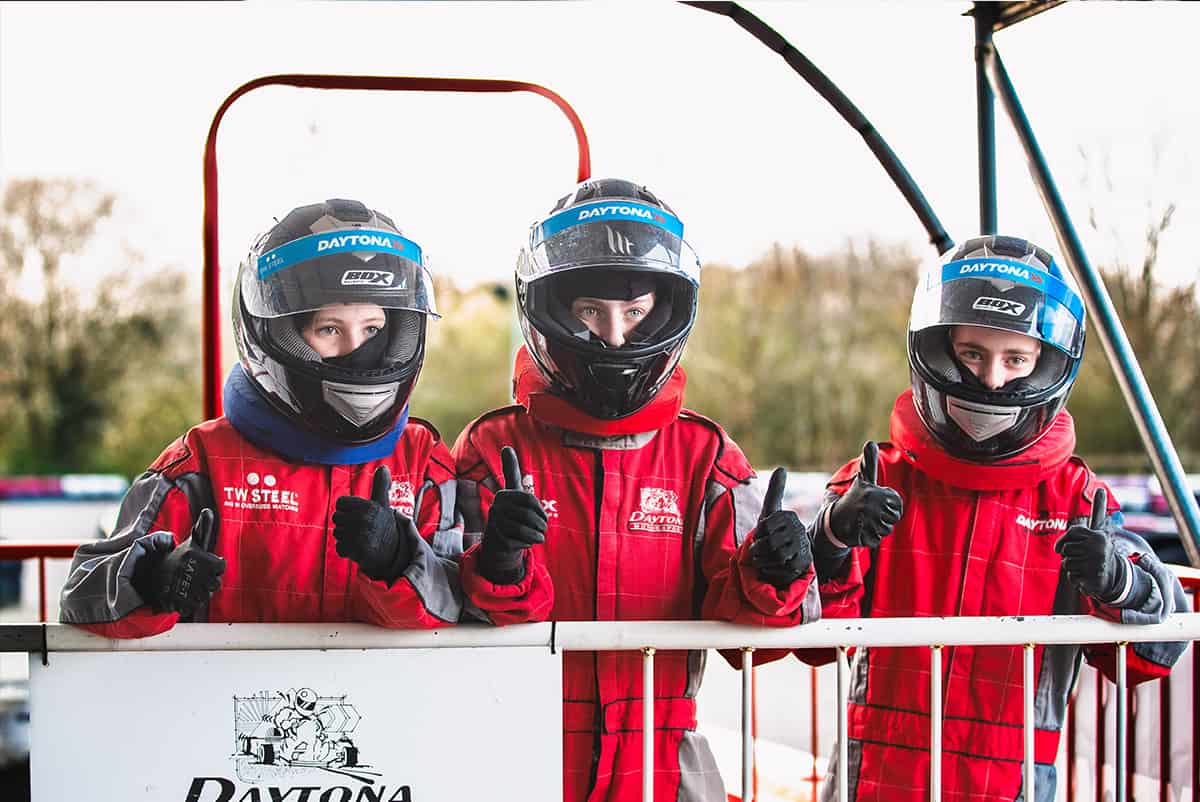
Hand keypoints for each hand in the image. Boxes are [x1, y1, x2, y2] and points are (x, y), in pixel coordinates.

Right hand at [137, 509, 224, 615]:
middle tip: (199, 578)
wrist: (154, 574)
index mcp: (195, 555)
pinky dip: (190, 605)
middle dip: (210, 582)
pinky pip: (192, 608)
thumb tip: (208, 511)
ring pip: (206, 598)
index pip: (221, 566)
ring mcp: (180, 587)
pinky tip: (184, 596)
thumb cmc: (180, 558)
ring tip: (191, 586)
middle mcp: (188, 570)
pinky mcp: (174, 603)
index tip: (207, 566)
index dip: (217, 567)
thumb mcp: (192, 543)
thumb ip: (203, 528)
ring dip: (201, 594)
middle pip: (216, 584)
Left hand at [333, 465, 413, 582]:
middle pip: (337, 518)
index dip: (347, 509)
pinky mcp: (354, 550)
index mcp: (368, 506)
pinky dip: (346, 550)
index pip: (340, 503)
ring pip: (337, 533)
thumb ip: (380, 485)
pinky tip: (359, 549)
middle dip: (346, 524)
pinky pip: (339, 547)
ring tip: (361, 539)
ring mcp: (358, 535)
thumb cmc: (383, 525)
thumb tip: (383, 467)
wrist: (393, 552)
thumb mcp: (383, 504)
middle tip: (361, 528)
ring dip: (346, 537)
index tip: (359, 514)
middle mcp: (363, 519)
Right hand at [478, 446, 546, 583]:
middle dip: (541, 524)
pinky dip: (529, 543)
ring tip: (538, 536)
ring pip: (526, 530)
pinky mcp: (498, 540)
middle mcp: (497, 508)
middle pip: (529, 516)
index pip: (530, 500)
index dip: (541, 511)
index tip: (543, 518)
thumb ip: (510, 470)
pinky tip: (526, 542)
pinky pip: (522, 542)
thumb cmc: (511, 513)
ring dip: (537, 535)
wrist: (498, 541)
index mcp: (504, 495)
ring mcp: (496, 525)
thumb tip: (506, 447)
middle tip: (542, 529)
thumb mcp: (512, 491)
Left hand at [748, 467, 811, 588]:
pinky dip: (771, 570)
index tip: (761, 535)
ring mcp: (802, 547)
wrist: (788, 556)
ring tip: (764, 558)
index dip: (758, 534)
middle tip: (759, 551)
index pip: (764, 527)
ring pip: (776, 556)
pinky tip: (772, 567)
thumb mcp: (771, 511)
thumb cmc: (774, 531)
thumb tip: (782, 468)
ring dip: (764, 560)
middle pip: (769, 543)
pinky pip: (781, 569)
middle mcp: (799, 530)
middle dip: (759, 550)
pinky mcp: (803, 564)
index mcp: (789, 517)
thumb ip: (775, 491)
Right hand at [826, 442, 902, 548]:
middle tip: (871, 514)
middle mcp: (869, 506)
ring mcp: (865, 522)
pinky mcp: (861, 536)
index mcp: (873, 492)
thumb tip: (870, 442)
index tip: (877, 503)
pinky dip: (870, 538)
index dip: (890, 506)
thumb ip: (869, 462)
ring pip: (887, 530)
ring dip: (878, 528)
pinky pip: (877, 540)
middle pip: (894, 518)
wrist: (835, 520)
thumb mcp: (863, 480)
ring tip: (866, 522)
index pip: (898, 505)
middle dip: (885, 519)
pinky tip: (861, 531)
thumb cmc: (854, 498)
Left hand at [1055, 487, 1127, 602]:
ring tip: (1085, 567)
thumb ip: (1099, 512)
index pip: (1071, 532)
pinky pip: (1071, 577)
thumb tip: (1102, 489)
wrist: (1115, 577)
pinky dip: (1076, 579)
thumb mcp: (1099, 533)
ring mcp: (1096, 563)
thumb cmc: (1099, 551)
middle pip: (1065, 549)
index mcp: (1098, 536)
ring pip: (1066, 563)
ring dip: (1072, 567)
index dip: (1063, 541)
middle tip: (1082, 558)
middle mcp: (1098, 547)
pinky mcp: (1093, 578)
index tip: (1061, 547)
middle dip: (1068, 555)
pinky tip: (1087, 578)